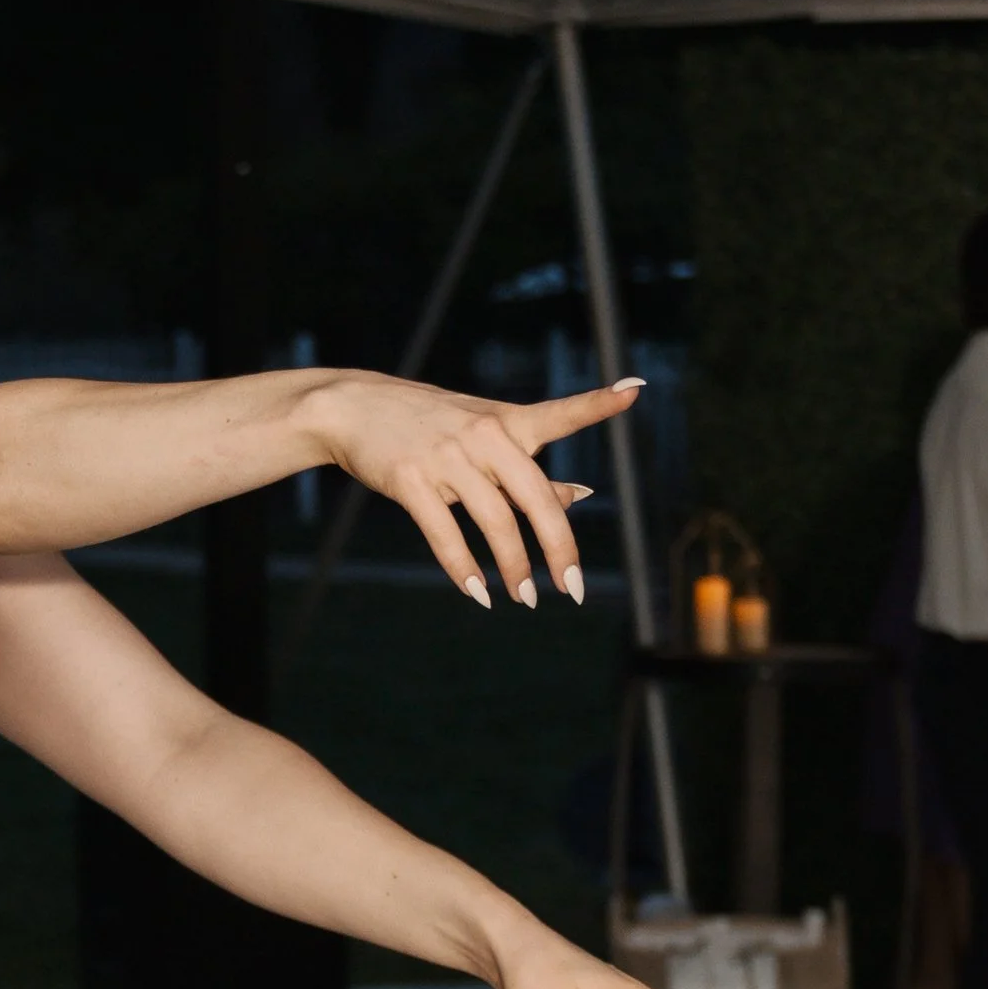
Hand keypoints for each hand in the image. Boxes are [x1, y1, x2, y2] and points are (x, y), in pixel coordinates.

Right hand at [309, 371, 638, 605]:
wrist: (354, 407)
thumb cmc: (427, 423)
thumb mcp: (482, 434)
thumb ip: (530, 466)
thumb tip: (583, 494)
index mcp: (507, 421)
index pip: (560, 414)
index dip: (597, 403)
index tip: (633, 390)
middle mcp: (484, 436)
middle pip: (536, 498)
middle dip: (559, 550)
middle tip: (573, 589)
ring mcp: (447, 458)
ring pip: (496, 524)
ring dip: (514, 569)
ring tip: (525, 598)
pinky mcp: (411, 480)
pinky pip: (446, 535)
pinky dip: (465, 570)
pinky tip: (479, 594)